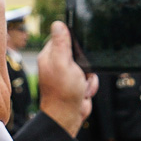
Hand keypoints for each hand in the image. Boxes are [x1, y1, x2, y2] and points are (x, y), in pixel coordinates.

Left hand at [35, 21, 97, 136]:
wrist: (68, 116)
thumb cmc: (63, 92)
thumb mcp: (62, 63)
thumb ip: (61, 43)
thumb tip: (58, 23)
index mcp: (49, 56)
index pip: (62, 37)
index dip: (73, 43)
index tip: (77, 52)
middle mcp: (57, 63)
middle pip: (78, 52)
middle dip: (85, 63)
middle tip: (80, 72)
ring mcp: (67, 74)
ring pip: (87, 66)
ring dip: (89, 77)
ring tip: (81, 85)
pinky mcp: (76, 83)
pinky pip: (90, 78)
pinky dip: (90, 86)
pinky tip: (84, 92)